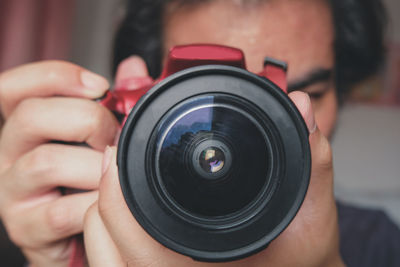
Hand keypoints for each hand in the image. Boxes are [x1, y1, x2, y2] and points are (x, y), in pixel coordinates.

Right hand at [0, 61, 121, 266]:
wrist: (81, 234)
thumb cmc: (88, 180)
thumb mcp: (99, 136)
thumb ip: (114, 102)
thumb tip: (134, 70)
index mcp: (27, 128)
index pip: (13, 88)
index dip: (53, 77)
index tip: (99, 86)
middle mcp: (10, 155)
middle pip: (31, 116)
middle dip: (87, 120)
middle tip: (112, 138)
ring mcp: (13, 192)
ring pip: (46, 163)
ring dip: (93, 166)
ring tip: (111, 175)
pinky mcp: (26, 228)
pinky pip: (61, 211)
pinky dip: (93, 205)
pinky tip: (104, 203)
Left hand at [83, 60, 344, 266]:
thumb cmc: (302, 259)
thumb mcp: (314, 217)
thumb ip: (312, 159)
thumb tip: (300, 105)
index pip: (136, 244)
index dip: (115, 195)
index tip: (116, 154)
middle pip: (109, 247)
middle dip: (105, 197)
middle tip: (113, 159)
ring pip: (106, 256)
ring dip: (105, 216)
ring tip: (117, 181)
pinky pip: (115, 261)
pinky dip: (112, 233)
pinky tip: (128, 207)